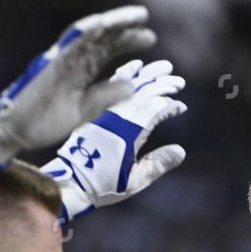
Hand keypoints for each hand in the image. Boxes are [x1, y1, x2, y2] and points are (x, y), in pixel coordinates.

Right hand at [0, 6, 155, 163]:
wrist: (15, 130)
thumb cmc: (46, 120)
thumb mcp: (85, 110)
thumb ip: (106, 96)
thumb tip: (132, 86)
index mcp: (81, 70)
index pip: (107, 50)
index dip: (127, 42)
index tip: (150, 37)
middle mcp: (73, 60)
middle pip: (101, 38)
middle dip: (123, 28)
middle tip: (145, 18)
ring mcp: (61, 60)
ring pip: (88, 35)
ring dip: (111, 23)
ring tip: (135, 16)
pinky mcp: (50, 65)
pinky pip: (68, 45)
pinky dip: (86, 33)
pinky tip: (103, 24)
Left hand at [41, 59, 186, 220]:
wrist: (69, 182)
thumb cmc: (104, 185)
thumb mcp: (134, 181)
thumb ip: (158, 165)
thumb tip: (180, 151)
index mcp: (127, 134)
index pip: (153, 109)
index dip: (169, 105)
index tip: (180, 107)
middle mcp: (115, 119)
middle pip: (142, 93)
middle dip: (162, 84)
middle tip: (179, 80)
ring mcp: (104, 113)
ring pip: (127, 86)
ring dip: (146, 75)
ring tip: (163, 67)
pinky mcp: (95, 112)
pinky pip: (110, 86)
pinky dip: (124, 74)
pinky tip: (134, 66)